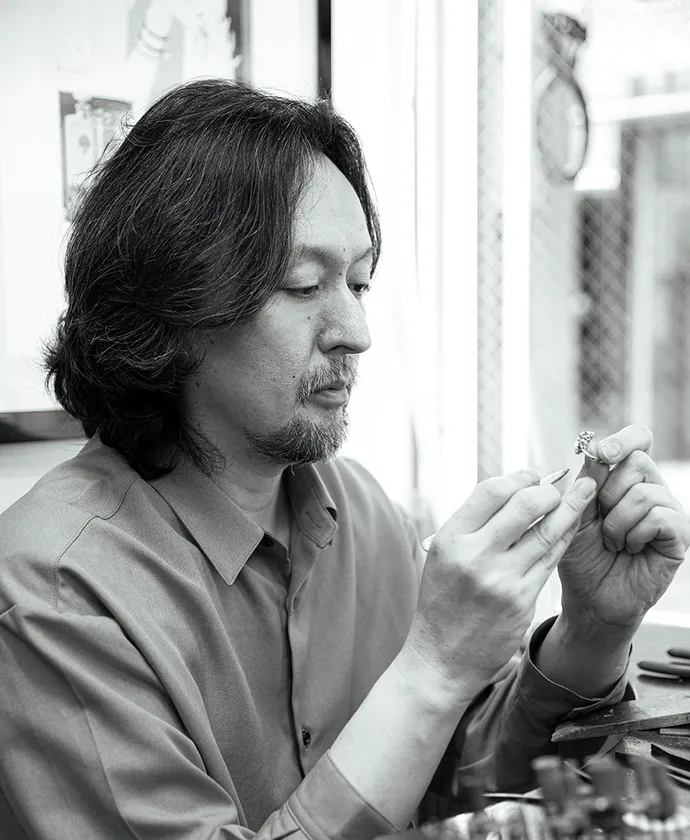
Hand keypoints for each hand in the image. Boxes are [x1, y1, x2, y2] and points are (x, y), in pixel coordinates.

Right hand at [406, 470, 596, 693]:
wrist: (440, 658)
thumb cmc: (442, 603)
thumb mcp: (443, 557)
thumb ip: (472, 527)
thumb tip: (512, 493)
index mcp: (451, 539)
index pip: (491, 490)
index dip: (518, 477)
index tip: (532, 476)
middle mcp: (475, 555)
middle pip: (525, 504)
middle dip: (549, 490)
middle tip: (558, 487)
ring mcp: (501, 579)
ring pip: (546, 531)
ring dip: (569, 509)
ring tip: (582, 494)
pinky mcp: (522, 599)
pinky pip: (551, 559)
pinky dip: (564, 539)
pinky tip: (571, 528)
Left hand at [559, 425, 689, 633]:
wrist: (589, 597)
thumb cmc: (582, 556)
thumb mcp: (575, 514)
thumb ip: (586, 482)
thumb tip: (597, 449)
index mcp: (626, 478)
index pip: (638, 440)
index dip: (623, 440)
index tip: (602, 454)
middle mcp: (651, 489)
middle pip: (638, 461)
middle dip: (608, 492)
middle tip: (602, 519)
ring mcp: (668, 511)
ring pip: (645, 493)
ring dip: (617, 521)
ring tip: (613, 541)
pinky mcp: (679, 535)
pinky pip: (659, 517)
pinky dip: (635, 533)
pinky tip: (630, 548)